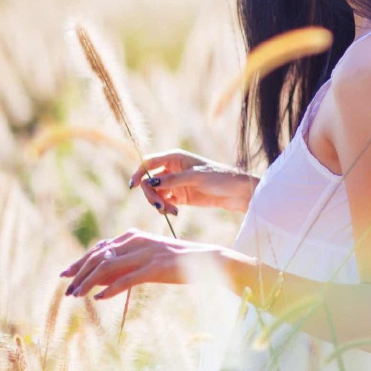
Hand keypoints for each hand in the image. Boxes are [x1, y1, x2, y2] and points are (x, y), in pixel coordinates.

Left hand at [59, 228, 227, 299]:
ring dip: (88, 282)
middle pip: (99, 255)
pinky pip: (127, 279)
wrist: (206, 259)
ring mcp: (146, 253)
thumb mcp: (148, 257)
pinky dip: (111, 289)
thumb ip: (125, 263)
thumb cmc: (177, 260)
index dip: (80, 261)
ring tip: (77, 295)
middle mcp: (137, 241)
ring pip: (107, 266)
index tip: (66, 274)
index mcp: (135, 235)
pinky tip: (100, 298)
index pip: (100, 247)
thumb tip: (98, 279)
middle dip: (79, 272)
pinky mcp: (155, 267)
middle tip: (66, 288)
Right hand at [128, 149, 256, 213]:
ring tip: (172, 211)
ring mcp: (175, 184)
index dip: (138, 172)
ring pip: (155, 194)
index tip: (133, 186)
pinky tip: (175, 212)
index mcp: (175, 158)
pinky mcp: (180, 197)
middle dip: (151, 194)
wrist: (237, 192)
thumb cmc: (220, 177)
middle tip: (160, 206)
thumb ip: (173, 180)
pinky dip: (166, 208)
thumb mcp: (196, 177)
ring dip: (159, 203)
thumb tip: (150, 182)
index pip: (149, 162)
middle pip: (149, 181)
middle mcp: (172, 169)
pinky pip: (164, 202)